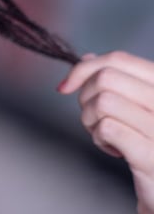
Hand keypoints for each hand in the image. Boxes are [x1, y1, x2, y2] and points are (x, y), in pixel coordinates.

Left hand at [58, 51, 153, 213]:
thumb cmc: (151, 148)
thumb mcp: (141, 108)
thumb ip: (121, 82)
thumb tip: (87, 58)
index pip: (119, 59)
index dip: (85, 68)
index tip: (66, 87)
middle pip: (106, 78)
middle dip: (86, 97)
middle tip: (94, 120)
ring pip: (103, 101)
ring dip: (92, 120)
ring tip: (107, 136)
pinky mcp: (151, 155)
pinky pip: (107, 128)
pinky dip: (100, 138)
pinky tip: (114, 151)